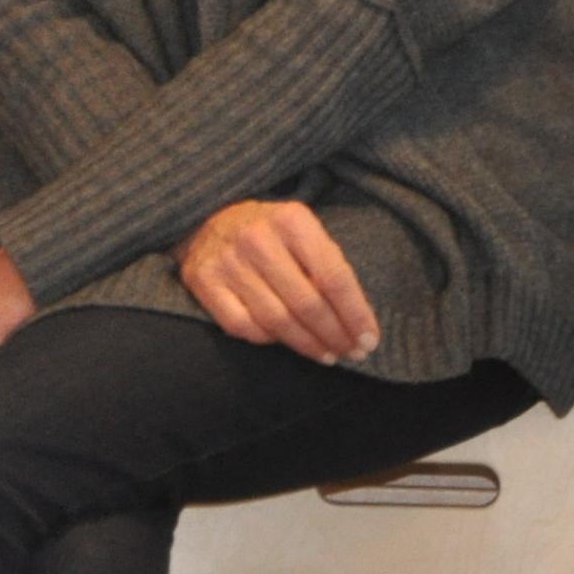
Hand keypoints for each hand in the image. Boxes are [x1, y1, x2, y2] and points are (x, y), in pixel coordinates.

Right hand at [180, 200, 381, 364]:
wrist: (208, 219)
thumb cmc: (271, 232)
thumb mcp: (303, 232)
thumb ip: (326, 266)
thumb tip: (355, 320)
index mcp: (292, 220)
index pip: (333, 277)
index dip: (355, 314)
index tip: (369, 340)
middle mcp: (258, 238)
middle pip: (307, 303)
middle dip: (335, 335)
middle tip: (352, 353)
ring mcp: (228, 261)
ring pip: (277, 320)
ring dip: (307, 344)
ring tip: (327, 355)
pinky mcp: (203, 281)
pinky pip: (243, 326)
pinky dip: (267, 340)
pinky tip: (284, 343)